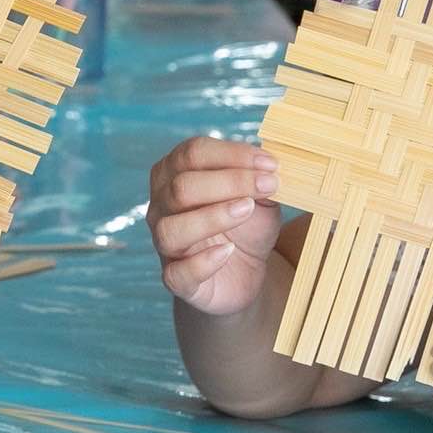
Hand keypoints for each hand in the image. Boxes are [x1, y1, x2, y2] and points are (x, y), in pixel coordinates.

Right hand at [147, 136, 282, 317]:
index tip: (269, 164)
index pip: (192, 153)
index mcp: (175, 173)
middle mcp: (162, 205)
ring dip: (213, 216)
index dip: (232, 154)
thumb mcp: (259, 196)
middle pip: (182, 187)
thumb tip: (268, 167)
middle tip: (268, 185)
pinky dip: (203, 262)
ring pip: (172, 228)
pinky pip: (178, 273)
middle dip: (229, 182)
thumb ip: (259, 179)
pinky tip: (229, 251)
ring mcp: (165, 244)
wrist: (245, 271)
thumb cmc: (246, 225)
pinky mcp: (176, 279)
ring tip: (248, 210)